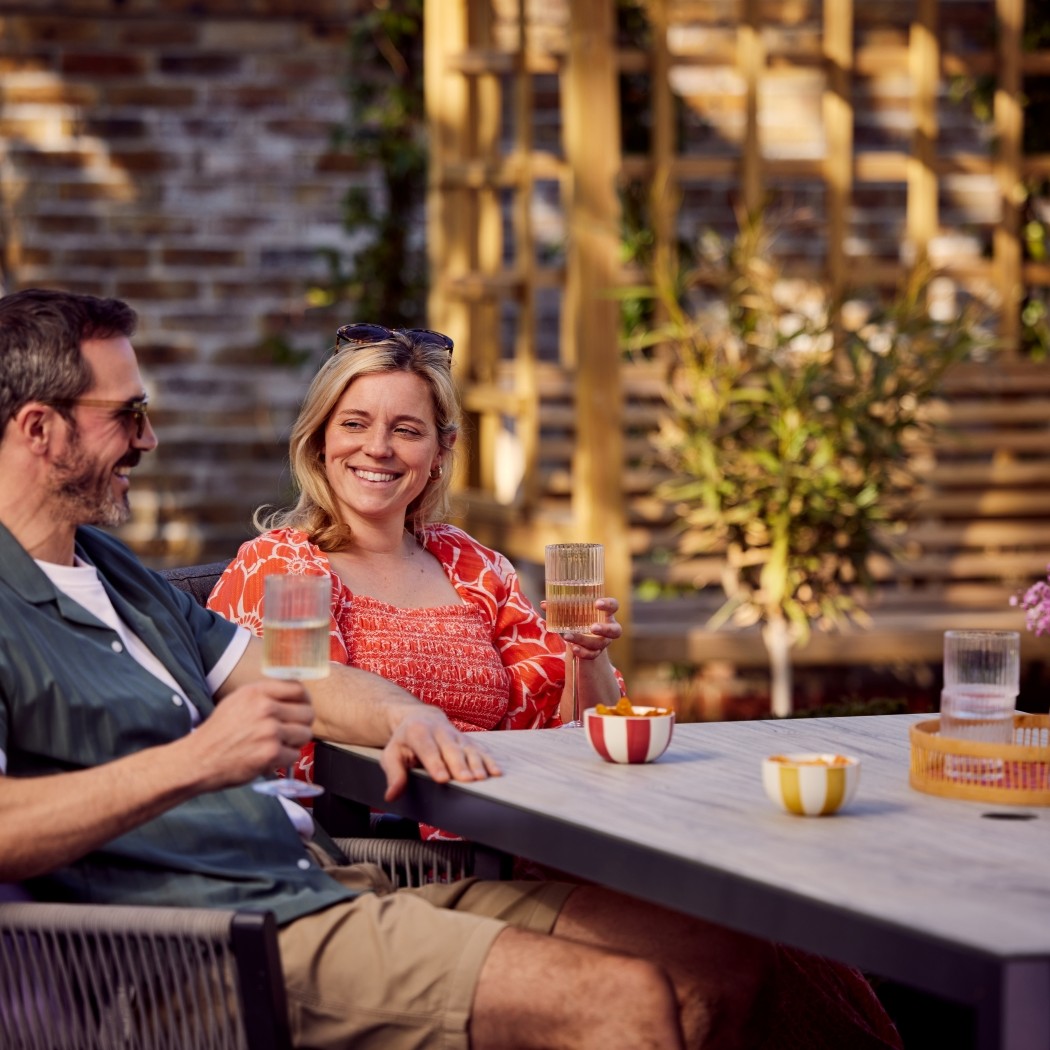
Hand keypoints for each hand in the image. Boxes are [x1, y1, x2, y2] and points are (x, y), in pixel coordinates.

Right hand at [191, 679, 314, 791]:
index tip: (301, 708)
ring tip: (279, 745)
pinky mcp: (271, 753)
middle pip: (307, 712)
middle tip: (291, 732)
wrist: (198, 759)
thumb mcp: (237, 701)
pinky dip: (285, 759)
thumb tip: (295, 695)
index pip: (298, 689)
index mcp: (257, 692)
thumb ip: (265, 695)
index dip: (304, 700)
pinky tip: (270, 758)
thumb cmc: (218, 732)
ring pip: (305, 734)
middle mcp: (265, 708)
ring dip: (295, 743)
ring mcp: (269, 731)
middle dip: (302, 724)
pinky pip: (295, 755)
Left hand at [379, 706, 500, 800]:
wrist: (420, 718)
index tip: (442, 779)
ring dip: (477, 763)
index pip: (428, 749)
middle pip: (451, 749)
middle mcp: (440, 731)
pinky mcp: (468, 740)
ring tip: (482, 778)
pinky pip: (481, 749)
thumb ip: (394, 774)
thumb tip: (391, 796)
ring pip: (468, 749)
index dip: (435, 764)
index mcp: (418, 732)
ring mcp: (457, 735)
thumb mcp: (392, 754)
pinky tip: (496, 772)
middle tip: (466, 780)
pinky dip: (489, 760)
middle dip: (459, 764)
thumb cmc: (405, 741)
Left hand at [558, 597, 621, 661]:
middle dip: (605, 629)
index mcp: (605, 613)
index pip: (614, 606)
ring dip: (584, 641)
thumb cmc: (579, 619)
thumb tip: (544, 604)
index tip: (596, 603)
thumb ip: (560, 607)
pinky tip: (573, 649)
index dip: (608, 605)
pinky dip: (582, 652)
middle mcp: (608, 628)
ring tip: (568, 637)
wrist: (583, 638)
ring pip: (600, 644)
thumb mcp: (572, 612)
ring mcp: (603, 642)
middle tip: (592, 627)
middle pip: (615, 630)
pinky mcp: (595, 652)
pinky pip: (592, 654)